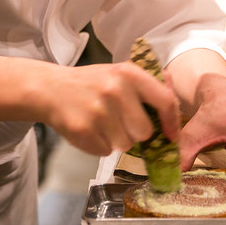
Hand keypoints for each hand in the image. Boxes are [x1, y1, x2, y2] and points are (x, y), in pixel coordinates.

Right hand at [38, 61, 181, 156]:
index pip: (165, 101)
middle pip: (145, 131)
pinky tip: (90, 129)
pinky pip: (105, 151)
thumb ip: (147, 84)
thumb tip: (174, 99)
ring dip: (117, 140)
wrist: (51, 88)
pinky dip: (99, 145)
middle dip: (136, 132)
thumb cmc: (92, 83)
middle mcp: (115, 90)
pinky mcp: (82, 130)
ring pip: (126, 144)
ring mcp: (98, 111)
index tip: (171, 135)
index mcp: (129, 73)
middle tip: (121, 122)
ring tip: (103, 123)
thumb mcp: (120, 73)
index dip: (172, 122)